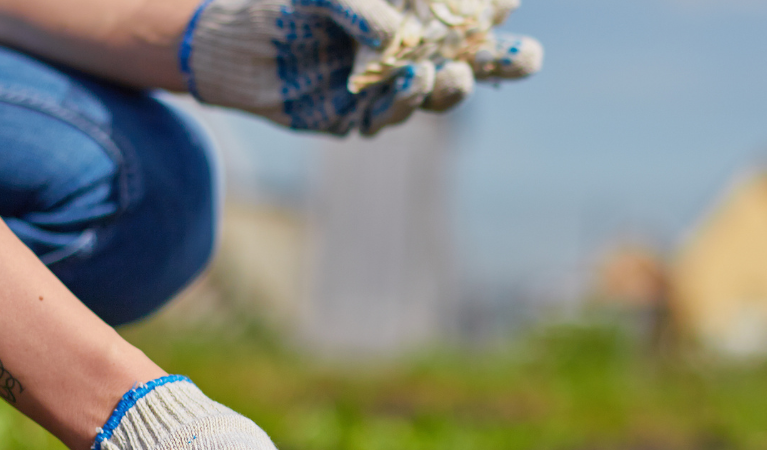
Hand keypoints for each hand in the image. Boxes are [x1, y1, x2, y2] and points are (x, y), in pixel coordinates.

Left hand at [180, 0, 541, 135]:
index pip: (467, 14)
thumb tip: (397, 40)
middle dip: (505, 62)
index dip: (492, 9)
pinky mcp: (360, 120)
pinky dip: (404, 99)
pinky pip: (390, 115)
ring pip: (437, 96)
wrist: (237, 50)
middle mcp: (412, 57)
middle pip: (473, 62)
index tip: (507, 0)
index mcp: (415, 19)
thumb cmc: (288, 9)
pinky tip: (414, 80)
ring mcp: (390, 91)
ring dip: (452, 86)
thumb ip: (362, 8)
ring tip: (455, 72)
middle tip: (528, 57)